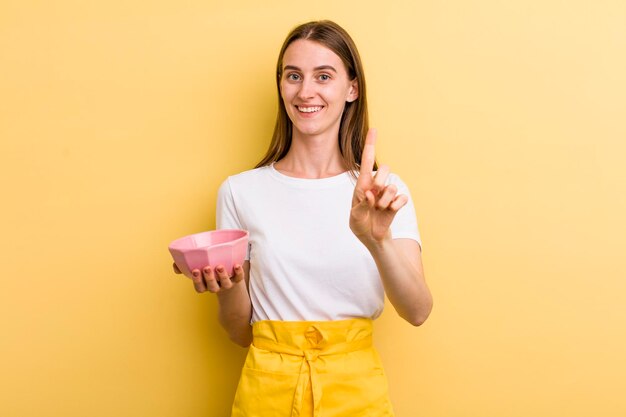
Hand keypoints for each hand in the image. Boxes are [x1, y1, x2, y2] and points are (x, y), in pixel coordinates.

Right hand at [172, 262, 244, 293]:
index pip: (200, 288)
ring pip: (225, 284)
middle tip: (206, 267)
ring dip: (222, 275)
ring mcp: (226, 283)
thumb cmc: (206, 270)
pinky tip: (237, 265)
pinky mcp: (237, 279)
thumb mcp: (195, 268)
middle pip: (212, 287)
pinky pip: (239, 278)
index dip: (197, 281)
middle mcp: (215, 286)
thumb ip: (183, 266)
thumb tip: (175, 266)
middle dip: (209, 278)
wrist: (226, 275)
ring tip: (220, 266)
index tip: (195, 270)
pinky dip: (239, 272)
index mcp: (204, 285)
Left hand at [350, 128, 407, 244]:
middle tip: (374, 196)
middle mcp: (376, 185)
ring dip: (384, 201)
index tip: (374, 130)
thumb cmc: (359, 224)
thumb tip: (370, 193)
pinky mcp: (397, 202)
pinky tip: (389, 211)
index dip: (370, 145)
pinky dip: (395, 206)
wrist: (372, 238)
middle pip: (383, 168)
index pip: (366, 161)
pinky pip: (401, 198)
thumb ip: (361, 205)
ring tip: (379, 210)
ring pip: (391, 187)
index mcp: (362, 184)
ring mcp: (387, 193)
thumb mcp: (355, 217)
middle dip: (380, 181)